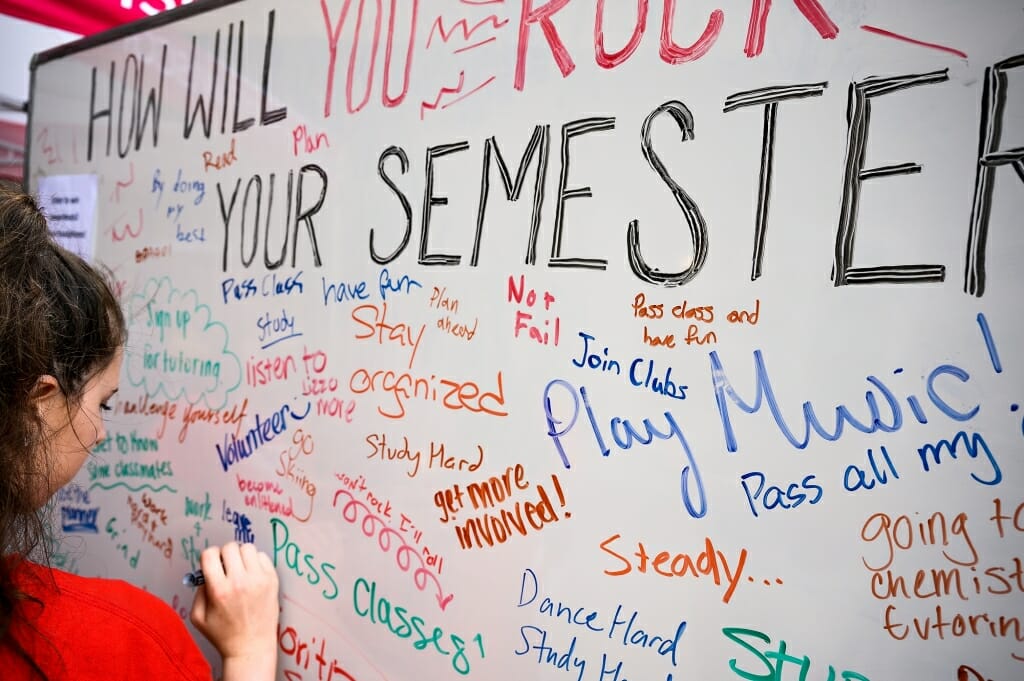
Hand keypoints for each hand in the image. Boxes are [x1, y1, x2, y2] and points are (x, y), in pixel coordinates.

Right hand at [190, 542, 278, 680]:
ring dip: (241, 556)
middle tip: (226, 567)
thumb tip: (205, 572)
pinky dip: (256, 561)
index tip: (211, 564)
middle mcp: (240, 582)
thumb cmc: (225, 635)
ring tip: (240, 569)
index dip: (208, 558)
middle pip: (230, 547)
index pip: (210, 554)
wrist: (252, 647)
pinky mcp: (272, 580)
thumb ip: (198, 592)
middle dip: (224, 555)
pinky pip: (263, 556)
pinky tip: (252, 574)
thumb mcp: (199, 617)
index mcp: (219, 590)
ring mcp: (259, 579)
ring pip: (248, 548)